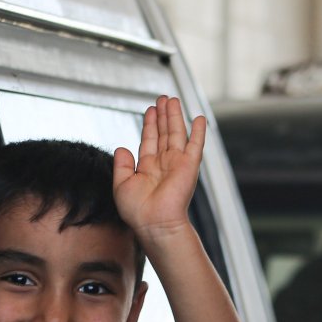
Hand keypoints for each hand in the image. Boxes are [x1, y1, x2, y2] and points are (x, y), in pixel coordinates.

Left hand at [112, 96, 206, 239]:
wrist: (154, 223)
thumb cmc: (137, 211)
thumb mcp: (121, 184)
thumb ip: (121, 165)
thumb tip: (122, 147)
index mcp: (148, 168)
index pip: (150, 140)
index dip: (150, 124)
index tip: (151, 109)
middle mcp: (164, 163)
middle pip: (164, 133)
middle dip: (163, 115)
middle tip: (163, 98)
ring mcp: (177, 163)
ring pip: (177, 133)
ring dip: (175, 116)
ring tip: (173, 99)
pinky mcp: (189, 166)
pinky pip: (195, 145)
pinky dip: (199, 131)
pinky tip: (199, 118)